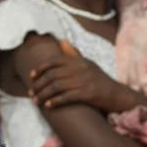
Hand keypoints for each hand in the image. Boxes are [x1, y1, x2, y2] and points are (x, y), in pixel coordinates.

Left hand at [29, 40, 146, 112]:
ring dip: (43, 95)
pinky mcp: (88, 93)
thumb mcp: (87, 63)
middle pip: (53, 75)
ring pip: (57, 87)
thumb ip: (73, 54)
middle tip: (31, 93)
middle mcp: (81, 69)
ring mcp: (85, 81)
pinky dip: (55, 101)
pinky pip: (67, 97)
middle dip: (38, 85)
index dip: (41, 68)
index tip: (31, 76)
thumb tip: (61, 41)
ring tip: (36, 101)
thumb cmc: (98, 79)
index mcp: (79, 61)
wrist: (116, 94)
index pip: (55, 61)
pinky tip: (48, 106)